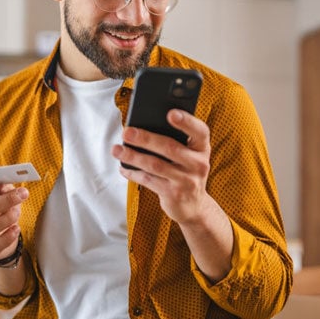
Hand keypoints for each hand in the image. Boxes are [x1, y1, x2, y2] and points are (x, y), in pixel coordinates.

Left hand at [111, 108, 211, 223]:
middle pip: (170, 147)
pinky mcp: (173, 194)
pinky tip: (123, 167)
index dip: (186, 121)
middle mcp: (198, 164)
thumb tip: (143, 126)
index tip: (170, 113)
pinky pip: (149, 180)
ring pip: (155, 165)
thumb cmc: (186, 170)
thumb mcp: (189, 155)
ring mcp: (187, 181)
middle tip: (127, 132)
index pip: (199, 131)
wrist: (193, 205)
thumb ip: (176, 140)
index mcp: (202, 148)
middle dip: (145, 139)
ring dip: (133, 156)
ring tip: (117, 150)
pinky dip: (133, 173)